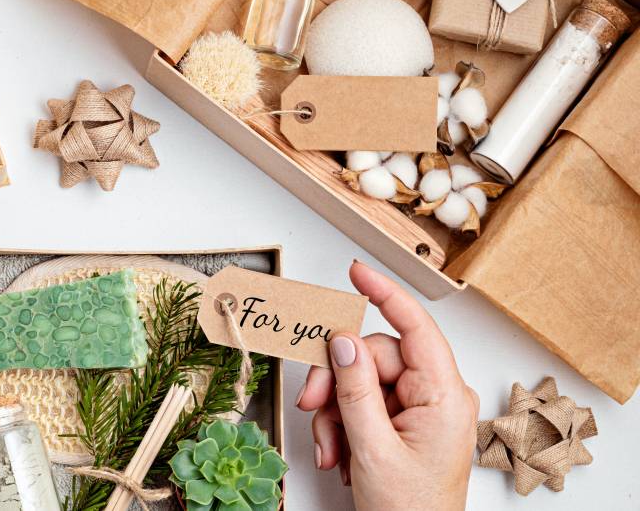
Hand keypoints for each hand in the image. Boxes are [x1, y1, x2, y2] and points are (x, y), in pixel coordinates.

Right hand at [297, 261, 477, 510]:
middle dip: (336, 381)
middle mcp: (437, 395)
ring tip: (330, 448)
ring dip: (335, 412)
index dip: (385, 294)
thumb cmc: (411, 510)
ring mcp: (421, 409)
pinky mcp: (404, 423)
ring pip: (361, 381)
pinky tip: (339, 453)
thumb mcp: (372, 448)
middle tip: (312, 406)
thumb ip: (355, 389)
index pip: (415, 327)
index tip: (358, 272)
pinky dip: (342, 425)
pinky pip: (363, 403)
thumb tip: (341, 341)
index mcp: (445, 396)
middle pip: (373, 356)